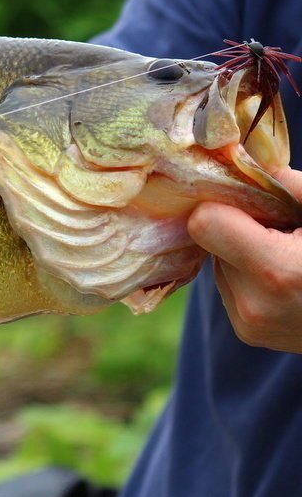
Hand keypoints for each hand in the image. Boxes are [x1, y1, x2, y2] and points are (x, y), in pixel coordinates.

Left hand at [187, 169, 301, 352]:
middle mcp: (254, 304)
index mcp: (276, 271)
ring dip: (244, 253)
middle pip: (211, 241)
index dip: (224, 203)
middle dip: (239, 228)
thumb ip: (291, 185)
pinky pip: (229, 286)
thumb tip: (248, 162)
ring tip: (288, 256)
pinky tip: (285, 278)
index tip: (250, 200)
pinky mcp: (249, 333)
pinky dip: (249, 275)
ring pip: (218, 264)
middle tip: (282, 229)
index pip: (204, 222)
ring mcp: (249, 324)